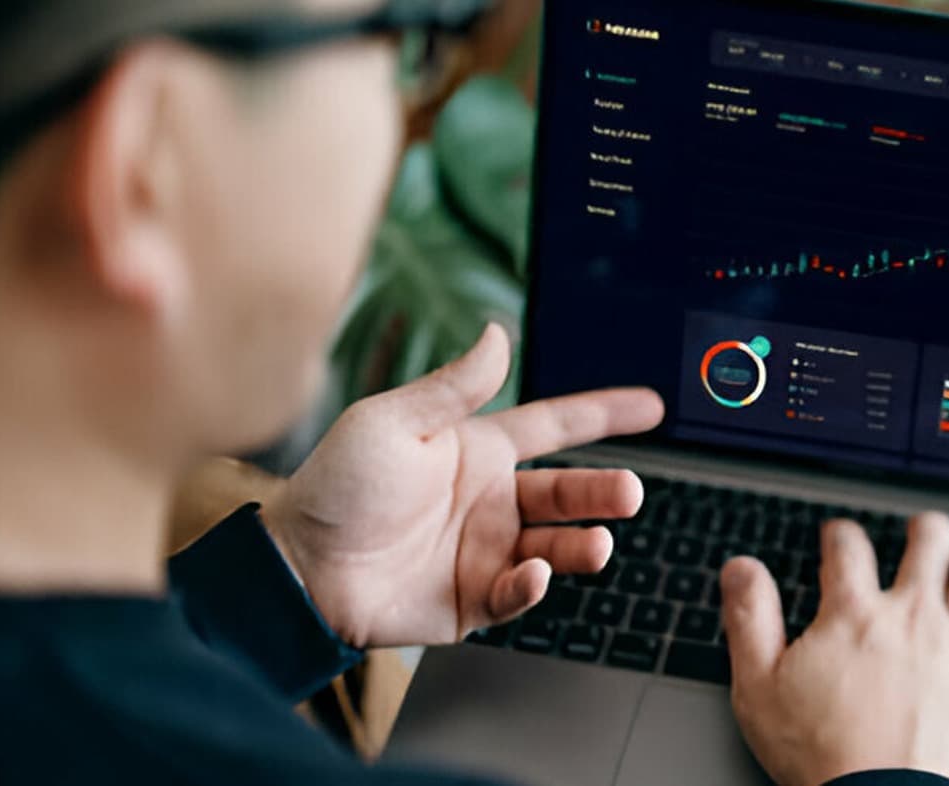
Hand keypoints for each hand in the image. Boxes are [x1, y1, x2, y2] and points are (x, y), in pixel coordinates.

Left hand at [262, 324, 664, 647]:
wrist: (297, 570)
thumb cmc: (334, 488)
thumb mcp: (392, 423)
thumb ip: (453, 386)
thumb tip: (498, 333)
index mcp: (476, 450)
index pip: (555, 427)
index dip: (604, 414)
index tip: (651, 406)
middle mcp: (490, 501)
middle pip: (568, 491)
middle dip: (605, 492)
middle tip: (630, 493)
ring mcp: (485, 551)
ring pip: (557, 546)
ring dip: (583, 544)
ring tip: (598, 544)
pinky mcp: (473, 599)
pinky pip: (518, 593)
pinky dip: (532, 586)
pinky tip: (531, 574)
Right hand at [720, 513, 948, 785]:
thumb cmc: (821, 758)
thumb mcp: (759, 689)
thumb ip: (750, 620)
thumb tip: (740, 569)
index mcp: (854, 615)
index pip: (848, 546)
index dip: (840, 534)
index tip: (838, 539)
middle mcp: (913, 617)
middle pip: (929, 539)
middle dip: (924, 529)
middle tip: (919, 535)